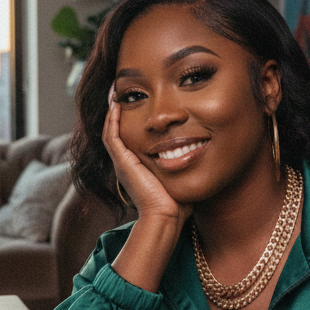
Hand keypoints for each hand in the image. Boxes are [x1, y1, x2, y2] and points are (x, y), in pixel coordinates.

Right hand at [103, 87, 190, 225]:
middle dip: (117, 112)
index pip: (129, 138)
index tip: (137, 102)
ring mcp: (122, 164)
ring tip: (115, 92)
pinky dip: (112, 120)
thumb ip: (185, 163)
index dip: (129, 120)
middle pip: (115, 131)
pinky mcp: (122, 163)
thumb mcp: (180, 176)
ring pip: (110, 131)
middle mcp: (126, 164)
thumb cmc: (177, 202)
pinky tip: (116, 105)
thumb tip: (200, 151)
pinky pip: (112, 137)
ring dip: (111, 111)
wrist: (166, 216)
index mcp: (137, 167)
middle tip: (120, 92)